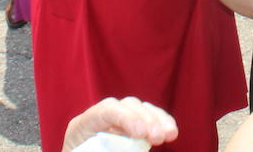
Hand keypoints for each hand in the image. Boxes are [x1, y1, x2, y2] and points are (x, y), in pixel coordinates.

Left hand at [62, 97, 178, 150]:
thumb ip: (101, 150)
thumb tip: (128, 145)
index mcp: (82, 127)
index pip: (105, 110)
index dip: (125, 117)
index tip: (141, 133)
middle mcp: (100, 120)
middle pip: (126, 106)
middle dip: (146, 119)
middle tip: (158, 138)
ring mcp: (116, 123)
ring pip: (140, 109)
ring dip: (158, 119)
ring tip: (170, 134)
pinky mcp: (129, 131)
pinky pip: (148, 118)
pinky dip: (161, 122)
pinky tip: (170, 130)